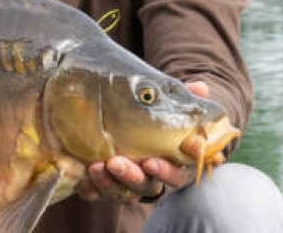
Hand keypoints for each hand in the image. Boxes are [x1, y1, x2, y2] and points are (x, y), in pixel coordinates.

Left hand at [76, 81, 209, 203]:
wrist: (116, 128)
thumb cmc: (148, 122)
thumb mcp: (163, 110)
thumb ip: (181, 103)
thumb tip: (200, 88)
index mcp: (169, 165)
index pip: (175, 176)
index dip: (165, 172)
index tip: (151, 162)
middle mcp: (148, 180)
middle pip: (145, 186)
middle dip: (131, 177)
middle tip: (116, 163)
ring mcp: (124, 186)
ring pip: (120, 193)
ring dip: (107, 182)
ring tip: (95, 166)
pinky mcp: (102, 188)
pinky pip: (95, 194)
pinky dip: (89, 189)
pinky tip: (82, 180)